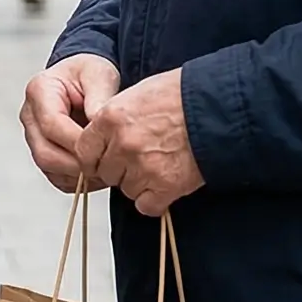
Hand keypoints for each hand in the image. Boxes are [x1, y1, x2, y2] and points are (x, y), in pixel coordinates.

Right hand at [21, 53, 122, 191]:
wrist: (84, 80)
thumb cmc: (90, 74)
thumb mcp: (100, 74)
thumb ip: (99, 98)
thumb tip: (99, 126)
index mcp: (39, 91)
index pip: (51, 125)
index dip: (77, 141)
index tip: (105, 148)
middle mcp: (30, 116)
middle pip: (44, 153)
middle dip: (77, 164)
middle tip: (107, 166)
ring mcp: (34, 137)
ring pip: (49, 168)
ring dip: (78, 175)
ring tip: (107, 170)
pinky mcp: (43, 153)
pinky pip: (57, 177)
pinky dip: (78, 180)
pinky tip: (99, 172)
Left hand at [77, 69, 205, 217]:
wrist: (217, 106)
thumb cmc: (181, 95)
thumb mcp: (136, 94)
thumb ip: (114, 118)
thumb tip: (104, 138)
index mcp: (110, 118)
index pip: (84, 151)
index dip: (95, 157)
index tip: (106, 158)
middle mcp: (122, 144)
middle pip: (106, 173)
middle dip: (120, 169)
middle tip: (142, 158)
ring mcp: (143, 167)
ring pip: (127, 190)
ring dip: (140, 184)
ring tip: (160, 165)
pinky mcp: (165, 186)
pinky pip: (147, 206)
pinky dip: (156, 200)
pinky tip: (167, 184)